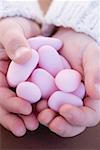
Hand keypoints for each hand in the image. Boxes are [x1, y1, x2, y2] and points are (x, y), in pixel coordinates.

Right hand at [0, 17, 39, 135]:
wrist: (24, 28)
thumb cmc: (12, 28)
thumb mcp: (10, 31)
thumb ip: (14, 42)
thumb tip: (24, 57)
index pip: (0, 91)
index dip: (10, 102)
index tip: (25, 108)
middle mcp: (6, 80)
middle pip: (9, 102)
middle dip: (18, 115)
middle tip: (29, 126)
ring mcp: (19, 82)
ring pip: (22, 101)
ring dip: (29, 115)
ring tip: (37, 124)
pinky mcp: (32, 81)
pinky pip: (35, 94)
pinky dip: (40, 104)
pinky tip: (47, 111)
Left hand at [37, 28, 99, 136]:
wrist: (64, 42)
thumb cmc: (81, 47)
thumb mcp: (91, 54)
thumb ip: (96, 72)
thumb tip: (97, 93)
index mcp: (91, 97)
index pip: (89, 115)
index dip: (79, 118)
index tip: (65, 110)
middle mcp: (75, 102)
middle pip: (71, 122)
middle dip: (61, 124)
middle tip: (49, 120)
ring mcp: (60, 100)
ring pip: (56, 117)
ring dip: (47, 119)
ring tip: (39, 112)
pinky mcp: (47, 95)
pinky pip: (42, 105)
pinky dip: (37, 108)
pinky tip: (32, 103)